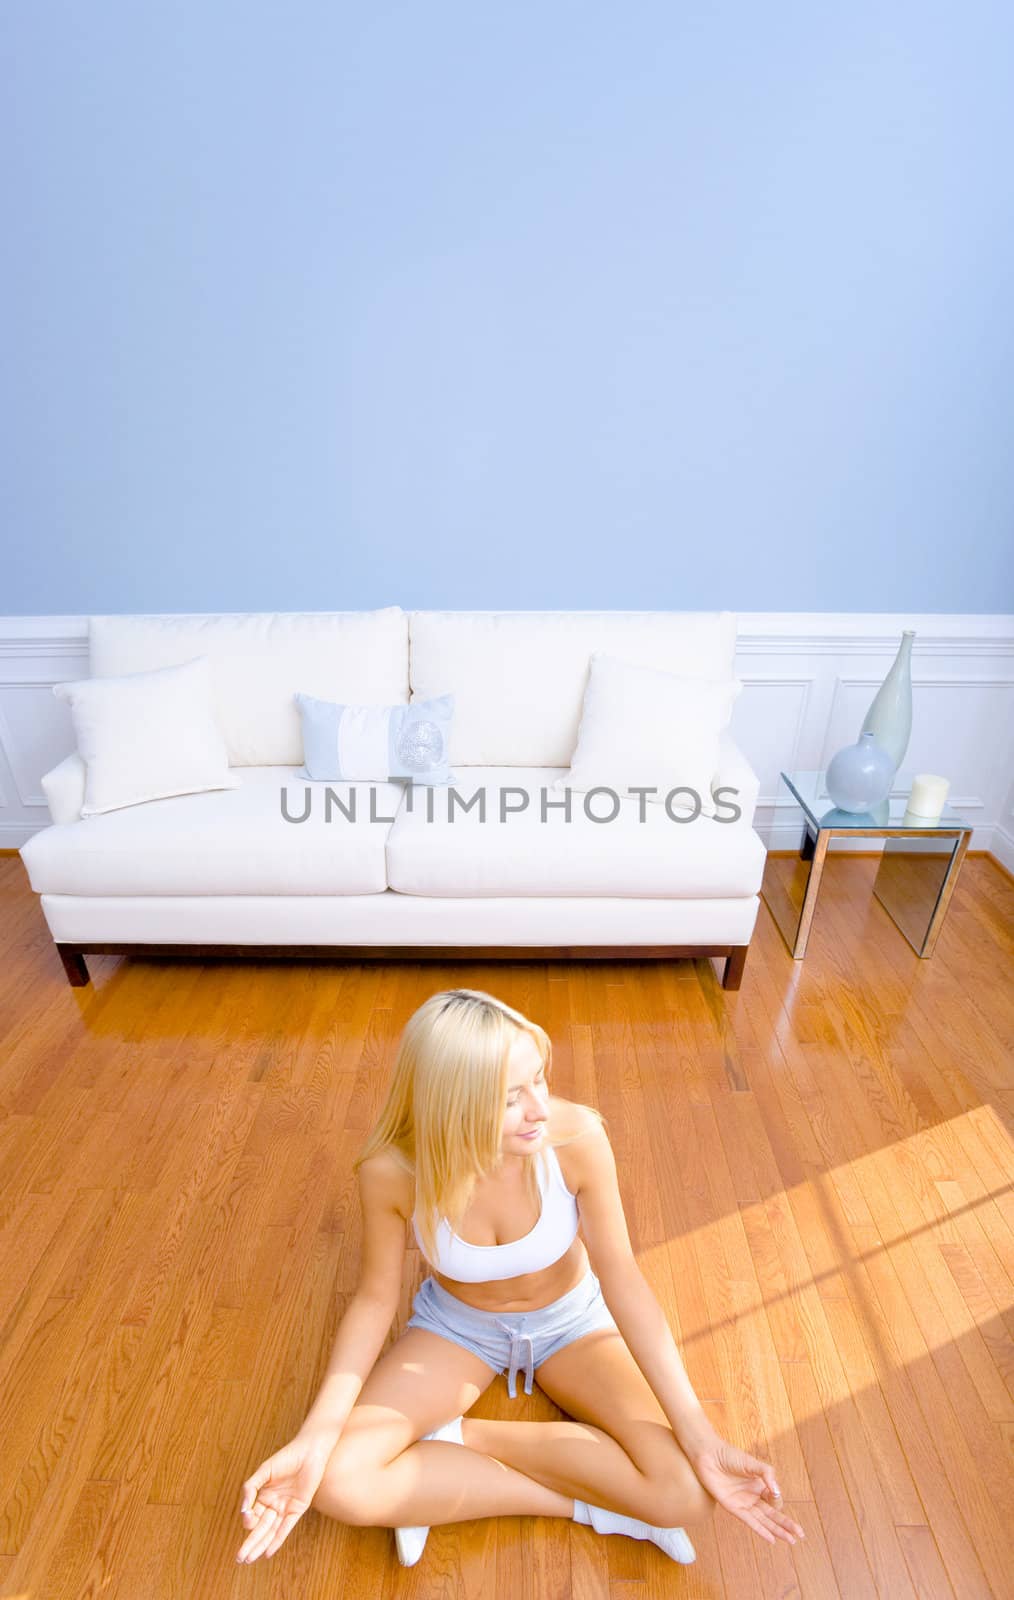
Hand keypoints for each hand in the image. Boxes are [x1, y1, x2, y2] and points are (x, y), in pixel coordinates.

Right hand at [236, 1433, 336, 1564]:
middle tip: (239, 1558)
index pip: (253, 1515)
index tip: (248, 1522)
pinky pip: (286, 1528)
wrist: (310, 1451)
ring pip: (271, 1531)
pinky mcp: (298, 1509)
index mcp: (263, 1494)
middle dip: (250, 1543)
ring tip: (249, 1560)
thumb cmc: (287, 1457)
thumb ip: (251, 1488)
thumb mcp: (265, 1471)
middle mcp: (273, 1503)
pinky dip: (277, 1540)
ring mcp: (285, 1507)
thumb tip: (244, 1510)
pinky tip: (268, 1552)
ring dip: (261, 1545)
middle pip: (260, 1527)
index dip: (249, 1521)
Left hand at [687, 1435, 804, 1547]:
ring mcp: (744, 1502)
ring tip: (791, 1541)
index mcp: (759, 1484)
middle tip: (800, 1536)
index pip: (775, 1500)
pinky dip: (761, 1531)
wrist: (709, 1456)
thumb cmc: (730, 1456)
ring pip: (764, 1521)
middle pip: (773, 1514)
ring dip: (777, 1531)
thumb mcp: (752, 1463)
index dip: (777, 1500)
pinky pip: (750, 1522)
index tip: (773, 1492)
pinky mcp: (733, 1507)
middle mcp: (753, 1496)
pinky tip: (771, 1539)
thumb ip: (767, 1475)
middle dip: (786, 1525)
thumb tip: (777, 1493)